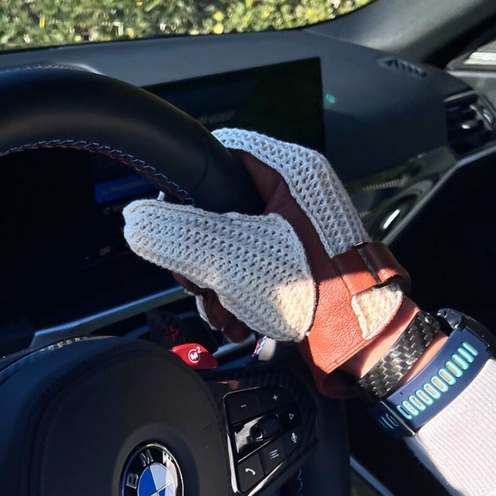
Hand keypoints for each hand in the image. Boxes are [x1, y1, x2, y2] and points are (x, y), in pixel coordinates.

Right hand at [123, 129, 412, 395]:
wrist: (359, 339)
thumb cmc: (313, 292)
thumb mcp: (234, 258)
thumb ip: (180, 236)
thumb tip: (136, 221)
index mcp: (289, 172)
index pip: (219, 155)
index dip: (187, 189)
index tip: (172, 223)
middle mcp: (294, 193)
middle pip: (217, 208)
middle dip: (200, 256)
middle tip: (199, 282)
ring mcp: (296, 228)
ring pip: (229, 243)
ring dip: (216, 283)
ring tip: (226, 311)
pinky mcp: (295, 260)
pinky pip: (249, 265)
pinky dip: (237, 294)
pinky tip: (240, 318)